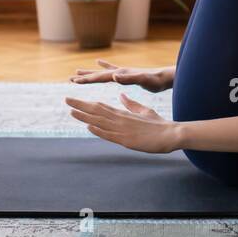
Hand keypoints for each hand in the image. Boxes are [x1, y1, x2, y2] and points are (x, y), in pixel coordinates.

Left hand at [65, 94, 182, 153]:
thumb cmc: (158, 124)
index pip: (101, 107)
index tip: (74, 100)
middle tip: (66, 99)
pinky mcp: (127, 139)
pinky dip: (98, 130)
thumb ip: (131, 104)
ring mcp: (123, 129)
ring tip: (71, 110)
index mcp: (123, 113)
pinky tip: (89, 126)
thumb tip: (122, 96)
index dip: (86, 103)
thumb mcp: (143, 111)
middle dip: (80, 105)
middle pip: (97, 111)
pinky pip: (110, 134)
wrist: (171, 134)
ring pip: (100, 121)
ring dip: (85, 116)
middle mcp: (121, 119)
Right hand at [68, 59, 171, 92]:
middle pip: (98, 74)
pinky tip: (99, 61)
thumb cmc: (155, 80)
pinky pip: (112, 70)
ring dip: (90, 72)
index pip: (100, 77)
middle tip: (70, 78)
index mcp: (121, 74)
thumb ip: (128, 79)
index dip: (87, 80)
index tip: (74, 81)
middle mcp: (120, 71)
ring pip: (102, 72)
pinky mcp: (127, 74)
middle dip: (84, 77)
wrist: (165, 77)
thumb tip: (113, 76)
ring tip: (77, 71)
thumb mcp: (142, 80)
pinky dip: (104, 66)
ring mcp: (123, 72)